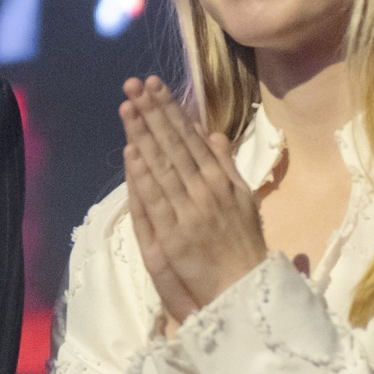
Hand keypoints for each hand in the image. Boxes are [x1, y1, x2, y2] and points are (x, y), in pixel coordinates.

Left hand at [119, 76, 266, 324]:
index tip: (156, 86)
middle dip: (153, 112)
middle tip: (134, 83)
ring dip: (143, 135)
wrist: (246, 290)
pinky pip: (155, 201)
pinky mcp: (173, 236)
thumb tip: (215, 134)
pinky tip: (130, 152)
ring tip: (128, 106)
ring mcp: (188, 212)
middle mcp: (206, 191)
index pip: (192, 138)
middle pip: (174, 145)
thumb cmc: (245, 247)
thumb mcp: (245, 200)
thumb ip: (227, 166)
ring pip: (162, 167)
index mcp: (223, 180)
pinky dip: (142, 175)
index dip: (172, 110)